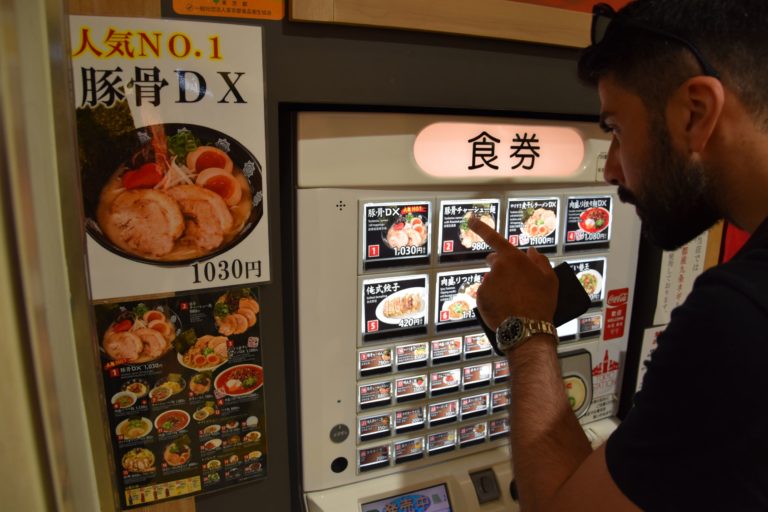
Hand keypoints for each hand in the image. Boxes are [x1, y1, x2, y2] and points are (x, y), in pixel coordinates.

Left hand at [468, 215, 557, 329]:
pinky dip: (493, 298)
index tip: (470, 219)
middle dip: (500, 266)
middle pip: (493, 261)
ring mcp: (487, 283)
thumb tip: (530, 251)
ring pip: (491, 280)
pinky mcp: (480, 297)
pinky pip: (486, 294)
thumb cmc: (542, 302)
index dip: (480, 227)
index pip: (493, 237)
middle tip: (514, 282)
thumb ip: (539, 260)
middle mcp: (496, 267)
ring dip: (498, 285)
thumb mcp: (550, 278)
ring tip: (513, 300)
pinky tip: (505, 307)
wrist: (528, 329)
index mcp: (513, 258)